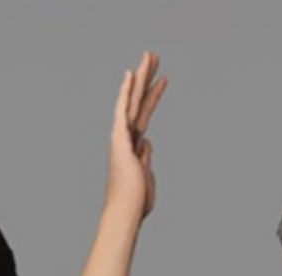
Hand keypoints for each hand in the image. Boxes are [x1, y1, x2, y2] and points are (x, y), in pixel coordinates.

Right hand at [104, 51, 167, 218]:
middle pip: (138, 100)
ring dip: (141, 77)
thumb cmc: (136, 201)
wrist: (126, 212)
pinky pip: (122, 110)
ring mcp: (121, 136)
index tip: (162, 78)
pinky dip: (125, 92)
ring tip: (150, 56)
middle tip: (153, 55)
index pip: (145, 113)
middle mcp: (126, 137)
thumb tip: (147, 143)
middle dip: (146, 77)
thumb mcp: (146, 176)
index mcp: (134, 145)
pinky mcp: (119, 139)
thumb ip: (145, 157)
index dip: (153, 95)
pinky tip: (130, 75)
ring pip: (132, 100)